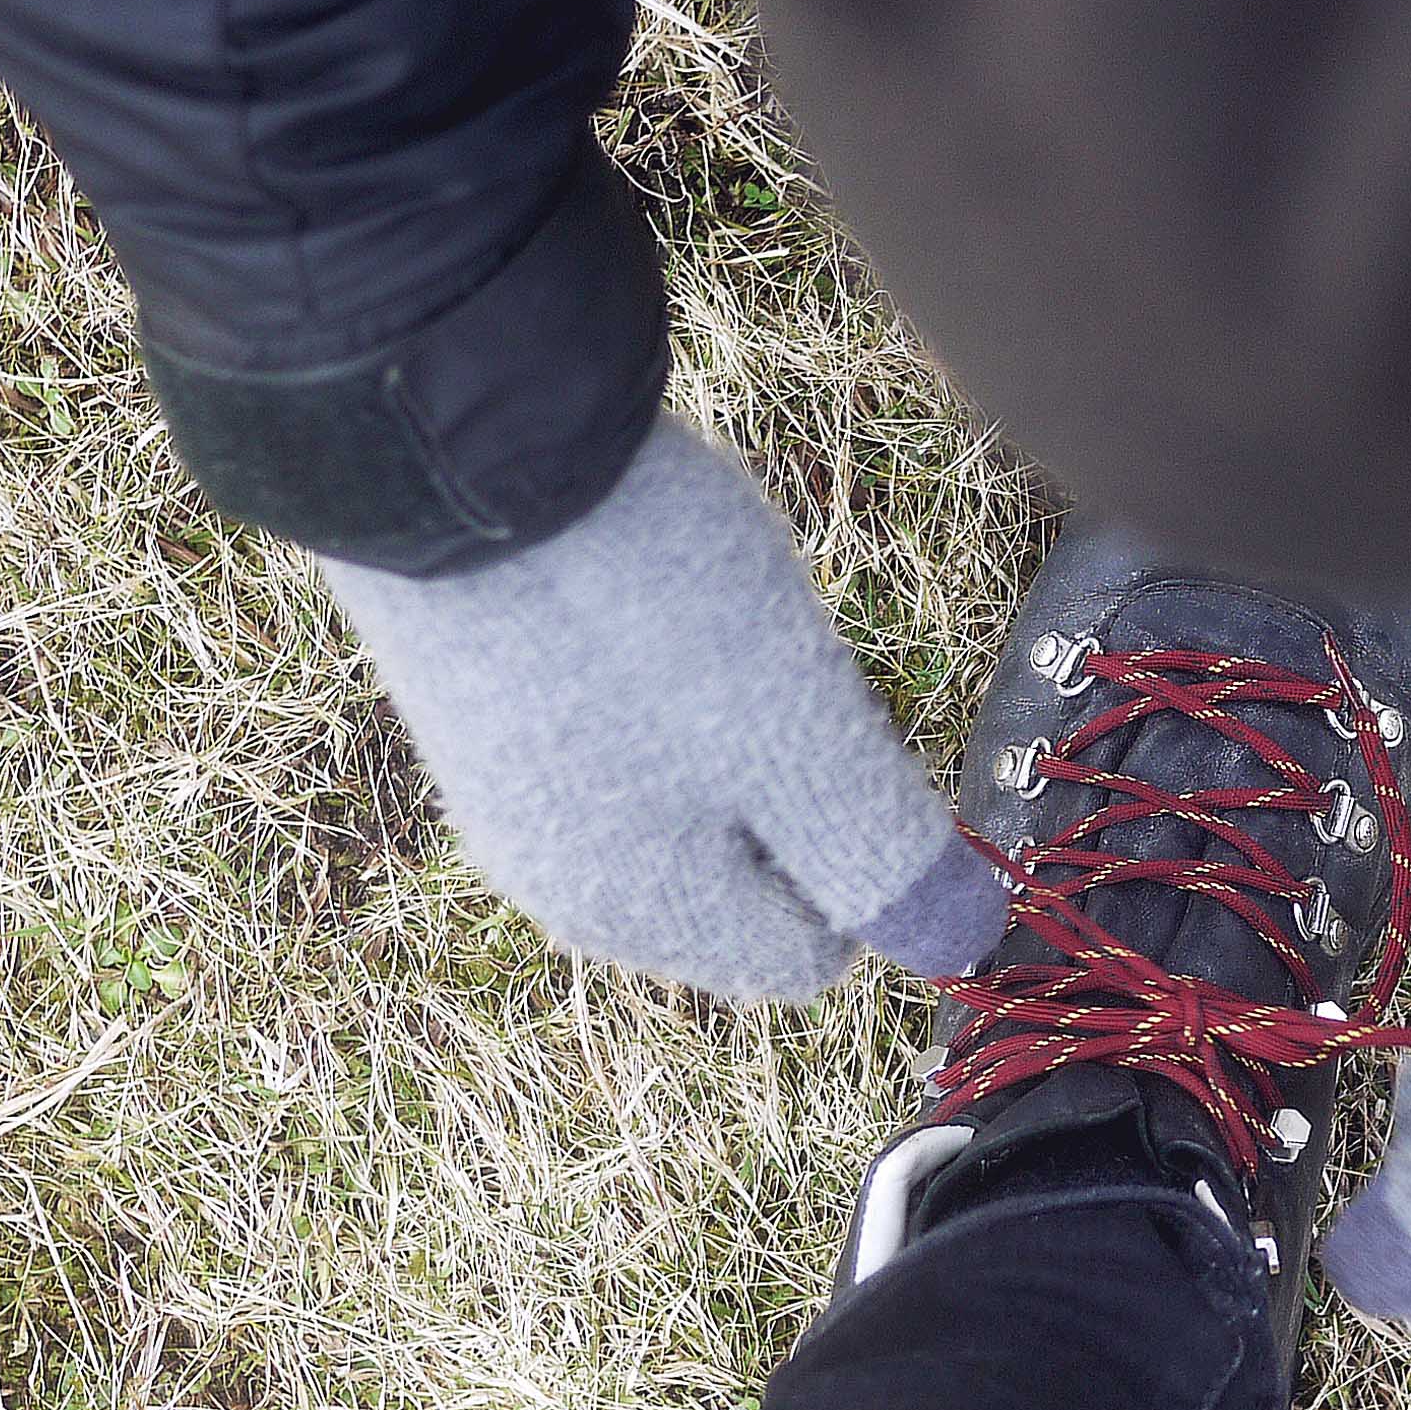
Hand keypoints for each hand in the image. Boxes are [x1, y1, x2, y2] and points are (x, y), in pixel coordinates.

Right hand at [321, 414, 1003, 999]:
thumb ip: (882, 851)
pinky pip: (610, 733)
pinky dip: (652, 679)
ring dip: (727, 727)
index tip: (856, 742)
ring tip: (709, 625)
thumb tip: (958, 944)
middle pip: (740, 876)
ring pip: (678, 799)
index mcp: (647, 916)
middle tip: (780, 674)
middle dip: (790, 788)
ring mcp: (508, 790)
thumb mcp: (803, 739)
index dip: (862, 860)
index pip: (805, 956)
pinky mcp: (477, 700)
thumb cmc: (647, 612)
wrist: (451, 453)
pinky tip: (643, 594)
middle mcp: (562, 879)